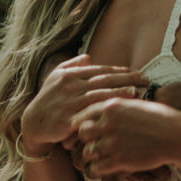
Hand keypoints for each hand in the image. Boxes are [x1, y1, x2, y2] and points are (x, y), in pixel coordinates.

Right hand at [20, 55, 146, 158]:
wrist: (33, 123)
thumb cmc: (47, 100)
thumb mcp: (55, 78)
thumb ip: (71, 66)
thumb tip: (88, 57)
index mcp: (70, 75)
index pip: (100, 70)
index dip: (120, 71)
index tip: (136, 72)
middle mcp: (71, 86)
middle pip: (105, 80)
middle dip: (127, 78)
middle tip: (146, 79)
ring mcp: (70, 102)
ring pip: (100, 95)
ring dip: (121, 92)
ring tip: (138, 91)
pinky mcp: (70, 118)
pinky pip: (92, 113)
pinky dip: (107, 111)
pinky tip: (119, 111)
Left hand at [77, 96, 180, 179]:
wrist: (176, 135)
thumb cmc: (157, 118)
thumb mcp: (133, 105)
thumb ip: (114, 106)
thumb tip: (100, 109)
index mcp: (111, 105)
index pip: (83, 114)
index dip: (79, 124)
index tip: (81, 131)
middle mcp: (108, 122)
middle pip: (81, 133)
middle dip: (83, 140)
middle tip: (87, 145)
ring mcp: (113, 142)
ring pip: (86, 153)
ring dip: (89, 158)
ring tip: (94, 159)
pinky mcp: (119, 160)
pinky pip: (95, 169)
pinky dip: (95, 171)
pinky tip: (101, 170)